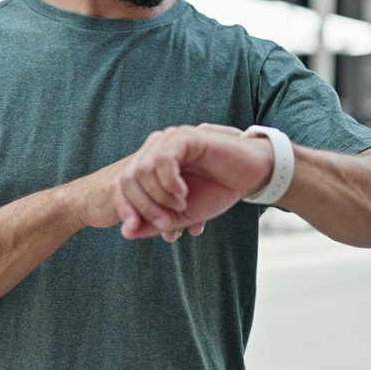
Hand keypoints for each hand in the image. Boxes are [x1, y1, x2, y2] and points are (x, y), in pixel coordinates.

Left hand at [112, 124, 272, 239]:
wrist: (250, 177)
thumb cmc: (215, 192)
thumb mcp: (180, 215)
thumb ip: (153, 223)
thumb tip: (125, 232)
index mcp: (150, 165)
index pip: (121, 184)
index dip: (123, 207)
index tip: (131, 228)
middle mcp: (155, 149)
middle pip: (128, 178)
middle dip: (144, 207)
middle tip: (166, 223)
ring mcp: (169, 140)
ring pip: (143, 170)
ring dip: (159, 197)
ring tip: (181, 206)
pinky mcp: (185, 137)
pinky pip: (163, 160)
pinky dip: (169, 183)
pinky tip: (183, 194)